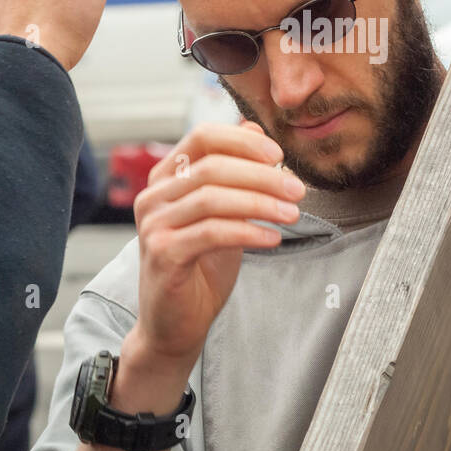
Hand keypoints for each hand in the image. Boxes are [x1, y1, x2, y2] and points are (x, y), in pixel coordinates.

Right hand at [124, 122, 305, 387]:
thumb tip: (252, 127)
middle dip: (262, 176)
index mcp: (166, 177)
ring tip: (292, 213)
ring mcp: (153, 225)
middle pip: (212, 167)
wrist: (176, 323)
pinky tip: (273, 237)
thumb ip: (235, 173)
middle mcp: (153, 196)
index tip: (279, 155)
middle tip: (297, 190)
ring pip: (212, 197)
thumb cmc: (202, 266)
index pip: (203, 137)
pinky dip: (248, 231)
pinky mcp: (162, 253)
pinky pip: (211, 232)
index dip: (243, 141)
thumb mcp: (225, 213)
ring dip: (260, 202)